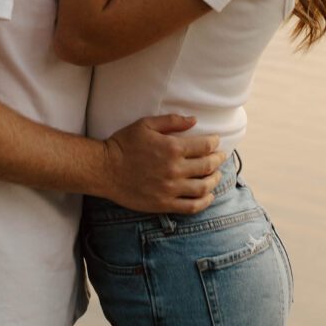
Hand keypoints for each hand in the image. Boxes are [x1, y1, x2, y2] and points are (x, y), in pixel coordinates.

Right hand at [101, 114, 224, 213]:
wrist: (105, 169)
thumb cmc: (124, 143)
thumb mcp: (146, 124)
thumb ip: (172, 121)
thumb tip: (194, 119)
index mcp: (172, 148)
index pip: (205, 146)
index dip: (214, 142)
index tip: (216, 141)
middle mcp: (174, 169)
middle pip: (207, 166)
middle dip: (218, 159)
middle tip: (220, 156)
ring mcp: (170, 189)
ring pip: (203, 187)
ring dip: (214, 180)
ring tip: (216, 175)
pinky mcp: (164, 204)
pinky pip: (192, 206)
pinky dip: (204, 202)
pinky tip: (208, 195)